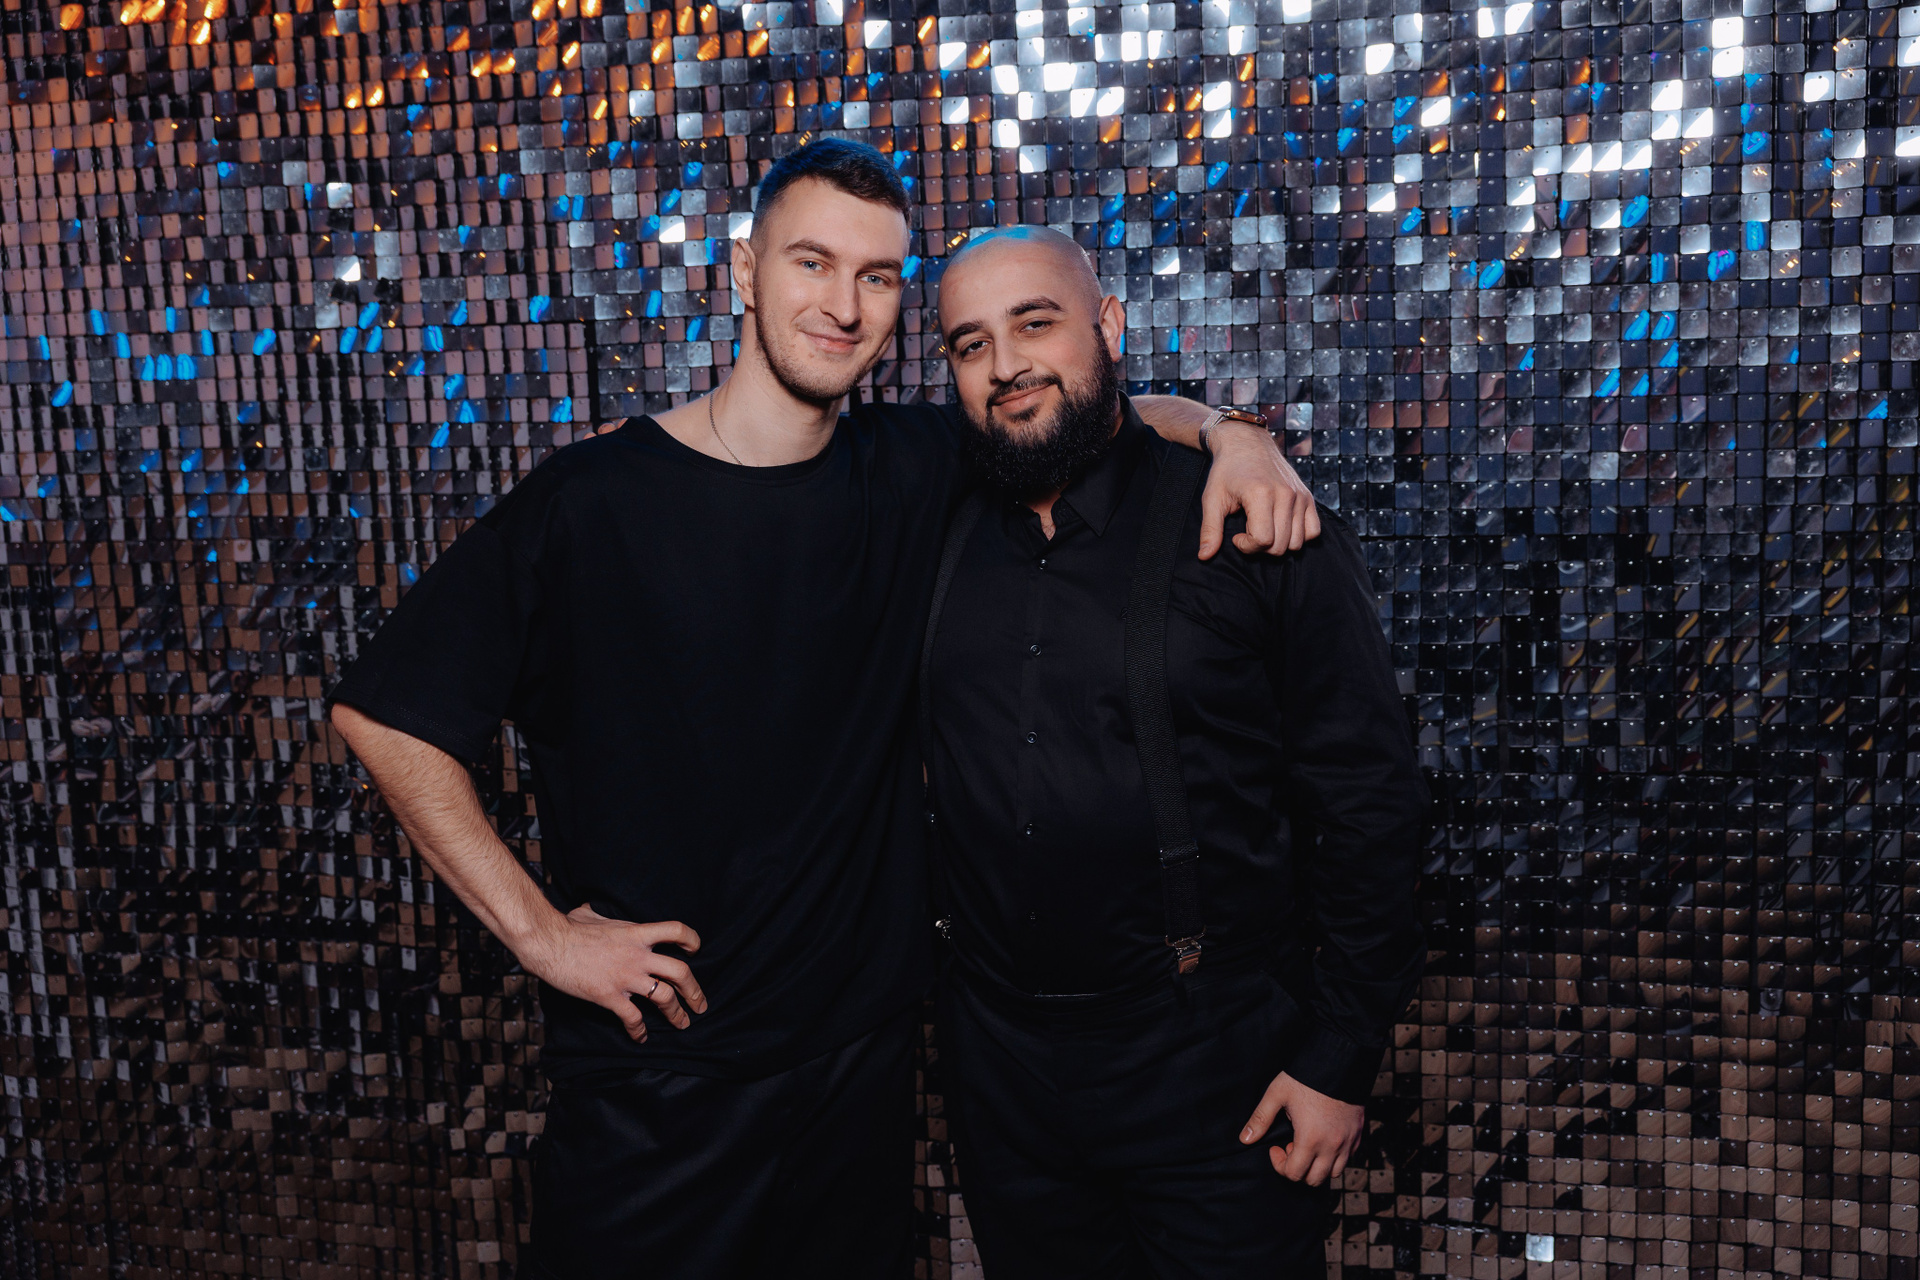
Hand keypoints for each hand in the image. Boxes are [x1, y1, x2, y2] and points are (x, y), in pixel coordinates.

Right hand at [521, 905, 706, 1041]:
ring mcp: (625, 977)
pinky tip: (641, 1037)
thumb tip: (598, 909)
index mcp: (637, 933)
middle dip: (695, 991)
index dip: (691, 940)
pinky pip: (633, 1018)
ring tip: (683, 1023)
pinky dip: (639, 1031)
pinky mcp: (609, 996)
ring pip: (665, 998)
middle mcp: (637, 956)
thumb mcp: (595, 914)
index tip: (695, 950)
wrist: (550, 944)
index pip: (676, 931)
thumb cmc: (569, 927)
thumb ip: (607, 916)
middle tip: (701, 1004)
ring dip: (677, 1014)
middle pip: (681, 972)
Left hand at [1198, 422, 1320, 559]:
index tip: (1236, 536)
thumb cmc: (1226, 471)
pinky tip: (1280, 526)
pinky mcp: (1307, 496)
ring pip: (1297, 543)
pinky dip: (1298, 536)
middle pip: (1280, 546)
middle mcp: (1285, 494)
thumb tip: (1204, 556)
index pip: (1263, 540)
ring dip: (1278, 544)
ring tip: (1262, 528)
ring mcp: (1299, 495)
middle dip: (1260, 547)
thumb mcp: (1212, 498)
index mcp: (1261, 494)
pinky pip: (1313, 531)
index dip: (1247, 546)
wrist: (1246, 442)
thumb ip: (1210, 529)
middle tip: (1247, 531)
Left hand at [1240, 1071, 1363, 1185]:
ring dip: (1318, 1166)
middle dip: (1299, 1170)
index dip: (1280, 1165)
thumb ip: (1260, 1119)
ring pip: (1333, 1173)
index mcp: (1310, 1139)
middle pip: (1314, 1180)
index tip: (1275, 1147)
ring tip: (1309, 1144)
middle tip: (1291, 1146)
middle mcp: (1332, 1146)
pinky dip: (1335, 1157)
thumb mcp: (1277, 1094)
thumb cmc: (1306, 1077)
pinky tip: (1324, 1138)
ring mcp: (1348, 1142)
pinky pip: (1348, 1159)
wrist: (1339, 1061)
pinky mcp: (1358, 1135)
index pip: (1294, 1174)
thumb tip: (1245, 1139)